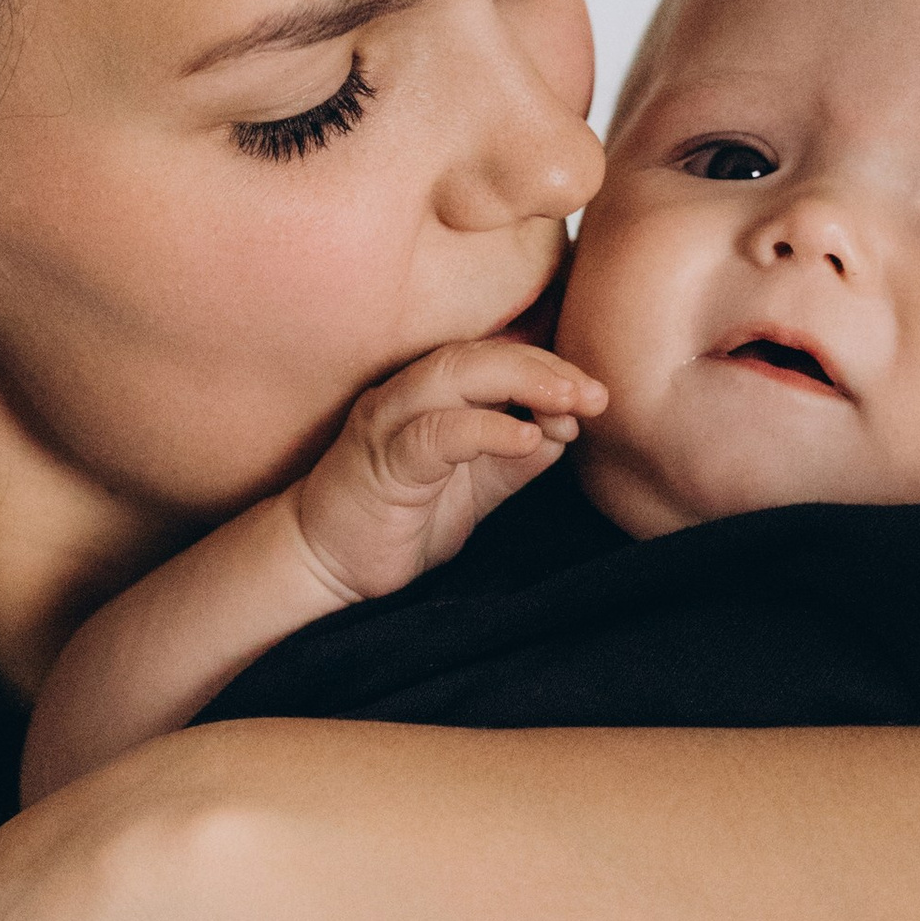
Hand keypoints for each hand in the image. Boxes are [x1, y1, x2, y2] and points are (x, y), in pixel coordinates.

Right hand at [292, 340, 605, 605]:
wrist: (324, 565)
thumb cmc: (395, 521)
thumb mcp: (472, 487)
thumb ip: (513, 458)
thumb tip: (565, 429)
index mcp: (428, 394)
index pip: (495, 357)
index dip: (549, 366)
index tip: (595, 394)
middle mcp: (406, 394)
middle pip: (481, 354)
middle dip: (545, 366)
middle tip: (595, 392)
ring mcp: (388, 422)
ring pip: (456, 376)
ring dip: (523, 382)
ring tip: (572, 403)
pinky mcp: (381, 462)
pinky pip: (436, 433)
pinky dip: (486, 429)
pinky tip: (528, 438)